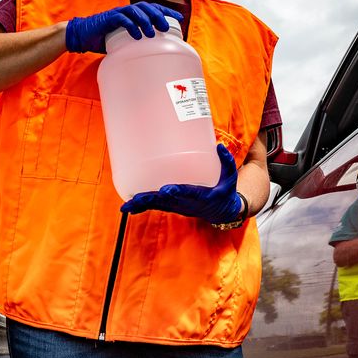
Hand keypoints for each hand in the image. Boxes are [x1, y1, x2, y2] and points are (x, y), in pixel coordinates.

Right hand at [64, 2, 183, 53]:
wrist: (81, 36)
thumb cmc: (102, 39)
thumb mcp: (122, 42)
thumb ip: (134, 45)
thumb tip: (151, 57)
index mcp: (132, 14)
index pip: (152, 8)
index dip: (166, 11)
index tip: (179, 17)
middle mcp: (126, 11)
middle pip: (147, 7)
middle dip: (159, 15)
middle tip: (166, 27)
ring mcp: (117, 13)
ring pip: (136, 10)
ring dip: (146, 20)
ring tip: (152, 33)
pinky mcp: (108, 18)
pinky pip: (122, 19)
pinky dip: (131, 26)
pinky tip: (137, 36)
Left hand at [121, 144, 244, 223]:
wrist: (222, 212)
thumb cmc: (225, 190)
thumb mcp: (230, 177)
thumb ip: (226, 161)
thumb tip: (219, 145)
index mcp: (202, 196)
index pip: (188, 193)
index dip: (177, 192)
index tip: (166, 190)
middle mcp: (187, 203)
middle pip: (167, 202)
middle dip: (151, 200)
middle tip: (137, 198)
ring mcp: (179, 207)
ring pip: (158, 206)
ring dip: (143, 206)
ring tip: (126, 207)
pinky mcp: (173, 207)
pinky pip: (156, 207)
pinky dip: (143, 208)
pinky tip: (128, 207)